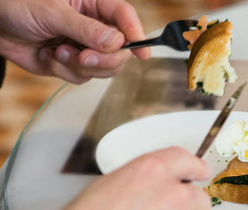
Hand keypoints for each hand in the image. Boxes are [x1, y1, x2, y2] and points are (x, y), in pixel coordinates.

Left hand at [0, 0, 150, 83]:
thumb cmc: (19, 4)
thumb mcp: (53, 12)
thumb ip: (86, 29)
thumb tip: (117, 42)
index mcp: (95, 4)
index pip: (125, 17)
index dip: (137, 34)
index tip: (142, 53)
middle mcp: (95, 27)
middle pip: (120, 51)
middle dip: (103, 59)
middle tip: (83, 57)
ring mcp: (86, 47)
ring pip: (104, 68)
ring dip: (80, 66)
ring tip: (58, 52)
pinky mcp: (74, 64)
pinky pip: (83, 77)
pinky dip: (66, 71)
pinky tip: (50, 57)